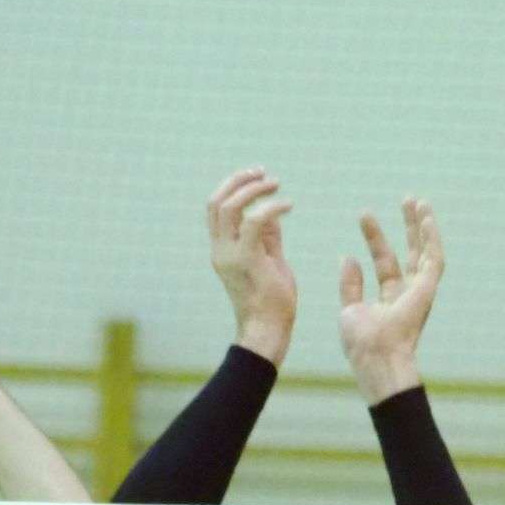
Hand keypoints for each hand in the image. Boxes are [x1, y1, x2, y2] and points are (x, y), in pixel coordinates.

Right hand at [208, 168, 296, 367]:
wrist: (267, 331)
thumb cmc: (272, 302)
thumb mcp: (270, 261)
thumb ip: (268, 237)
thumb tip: (272, 212)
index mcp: (222, 250)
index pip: (216, 209)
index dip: (232, 186)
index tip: (257, 177)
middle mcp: (220, 250)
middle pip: (216, 202)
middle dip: (239, 181)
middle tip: (264, 173)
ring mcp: (230, 255)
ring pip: (230, 207)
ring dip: (253, 189)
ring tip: (275, 184)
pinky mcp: (248, 260)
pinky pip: (255, 222)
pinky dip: (272, 207)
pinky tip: (289, 206)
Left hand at [338, 198, 444, 402]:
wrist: (376, 357)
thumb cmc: (362, 343)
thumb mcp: (350, 309)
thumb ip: (351, 285)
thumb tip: (348, 257)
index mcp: (390, 300)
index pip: (385, 262)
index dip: (375, 238)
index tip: (364, 215)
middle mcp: (408, 294)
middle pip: (411, 253)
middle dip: (408, 227)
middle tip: (406, 201)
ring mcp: (420, 292)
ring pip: (425, 252)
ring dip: (423, 227)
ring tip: (418, 201)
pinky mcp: (428, 290)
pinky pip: (435, 259)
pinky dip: (432, 238)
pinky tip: (426, 217)